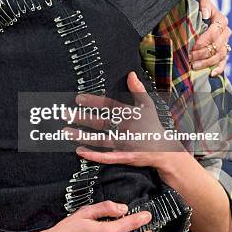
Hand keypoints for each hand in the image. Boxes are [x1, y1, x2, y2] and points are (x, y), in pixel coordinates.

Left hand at [64, 72, 182, 168]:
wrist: (165, 150)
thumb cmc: (153, 126)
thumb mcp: (148, 105)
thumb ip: (138, 90)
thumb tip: (131, 74)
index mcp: (129, 114)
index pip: (108, 106)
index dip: (93, 101)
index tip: (78, 98)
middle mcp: (125, 128)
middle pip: (99, 122)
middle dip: (81, 118)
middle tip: (66, 114)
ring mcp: (124, 144)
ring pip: (99, 139)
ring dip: (82, 136)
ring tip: (67, 131)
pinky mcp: (123, 157)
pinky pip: (106, 157)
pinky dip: (93, 155)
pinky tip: (80, 151)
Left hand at [191, 0, 231, 75]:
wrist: (196, 12)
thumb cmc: (196, 6)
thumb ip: (203, 1)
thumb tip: (206, 14)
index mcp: (221, 19)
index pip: (214, 32)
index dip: (203, 40)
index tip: (191, 45)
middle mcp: (225, 32)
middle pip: (216, 46)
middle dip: (201, 52)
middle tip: (188, 56)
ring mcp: (225, 43)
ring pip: (220, 55)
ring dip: (206, 62)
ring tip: (193, 65)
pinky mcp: (223, 53)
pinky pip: (224, 63)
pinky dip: (218, 69)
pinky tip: (210, 74)